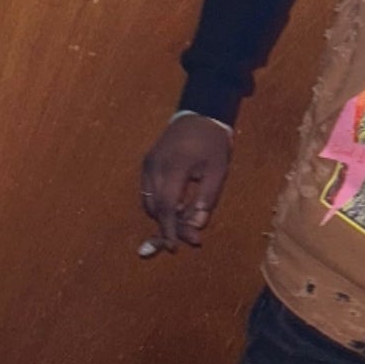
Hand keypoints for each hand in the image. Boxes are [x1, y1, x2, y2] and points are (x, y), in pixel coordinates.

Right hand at [140, 115, 231, 250]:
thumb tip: (196, 227)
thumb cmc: (212, 143)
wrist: (199, 115)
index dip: (169, 230)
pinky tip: (176, 208)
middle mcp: (154, 166)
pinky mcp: (146, 163)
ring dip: (163, 216)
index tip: (174, 248)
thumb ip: (207, 199)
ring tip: (186, 223)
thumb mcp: (218, 171)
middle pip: (154, 207)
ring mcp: (147, 164)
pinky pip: (148, 191)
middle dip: (169, 226)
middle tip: (190, 238)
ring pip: (148, 201)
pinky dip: (159, 204)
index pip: (166, 206)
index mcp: (174, 167)